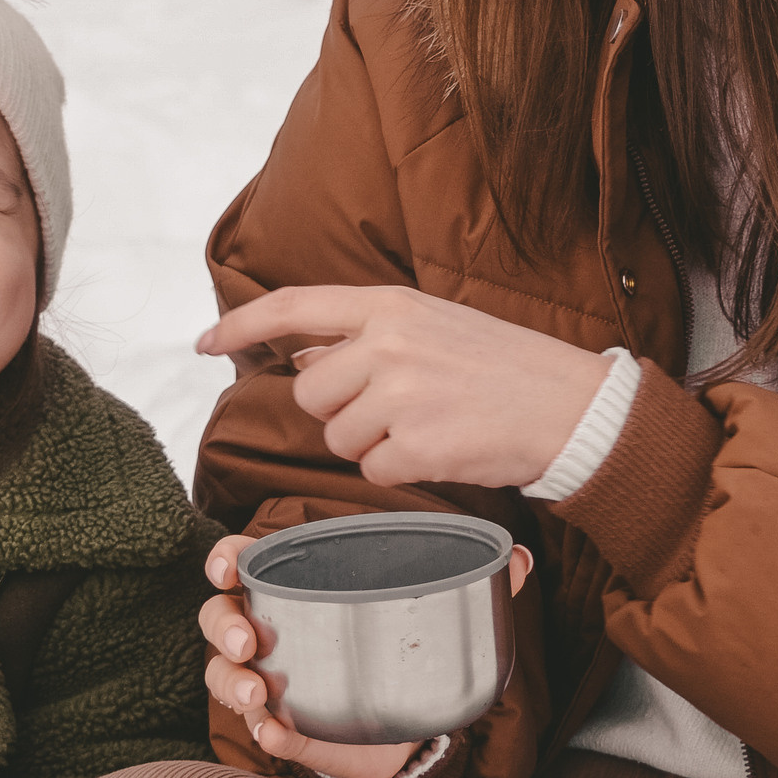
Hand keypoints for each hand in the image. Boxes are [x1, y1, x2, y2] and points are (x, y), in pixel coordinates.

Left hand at [197, 286, 609, 488]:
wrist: (572, 406)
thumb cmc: (505, 368)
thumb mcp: (434, 326)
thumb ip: (368, 337)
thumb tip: (303, 355)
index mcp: (391, 306)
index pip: (294, 306)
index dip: (241, 326)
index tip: (205, 343)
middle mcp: (389, 344)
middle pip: (310, 394)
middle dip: (339, 411)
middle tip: (395, 408)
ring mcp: (401, 395)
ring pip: (337, 438)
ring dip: (370, 445)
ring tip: (427, 425)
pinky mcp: (416, 446)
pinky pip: (371, 471)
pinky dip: (399, 471)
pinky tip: (441, 448)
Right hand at [201, 533, 532, 777]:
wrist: (402, 723)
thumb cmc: (395, 645)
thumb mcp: (427, 610)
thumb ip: (470, 583)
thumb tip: (521, 558)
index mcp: (295, 588)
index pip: (243, 563)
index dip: (226, 561)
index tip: (228, 568)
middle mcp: (270, 632)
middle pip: (220, 619)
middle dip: (227, 626)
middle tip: (251, 641)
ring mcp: (269, 682)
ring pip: (224, 675)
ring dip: (233, 682)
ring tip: (259, 695)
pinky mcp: (284, 727)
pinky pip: (261, 728)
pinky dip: (266, 731)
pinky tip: (277, 734)